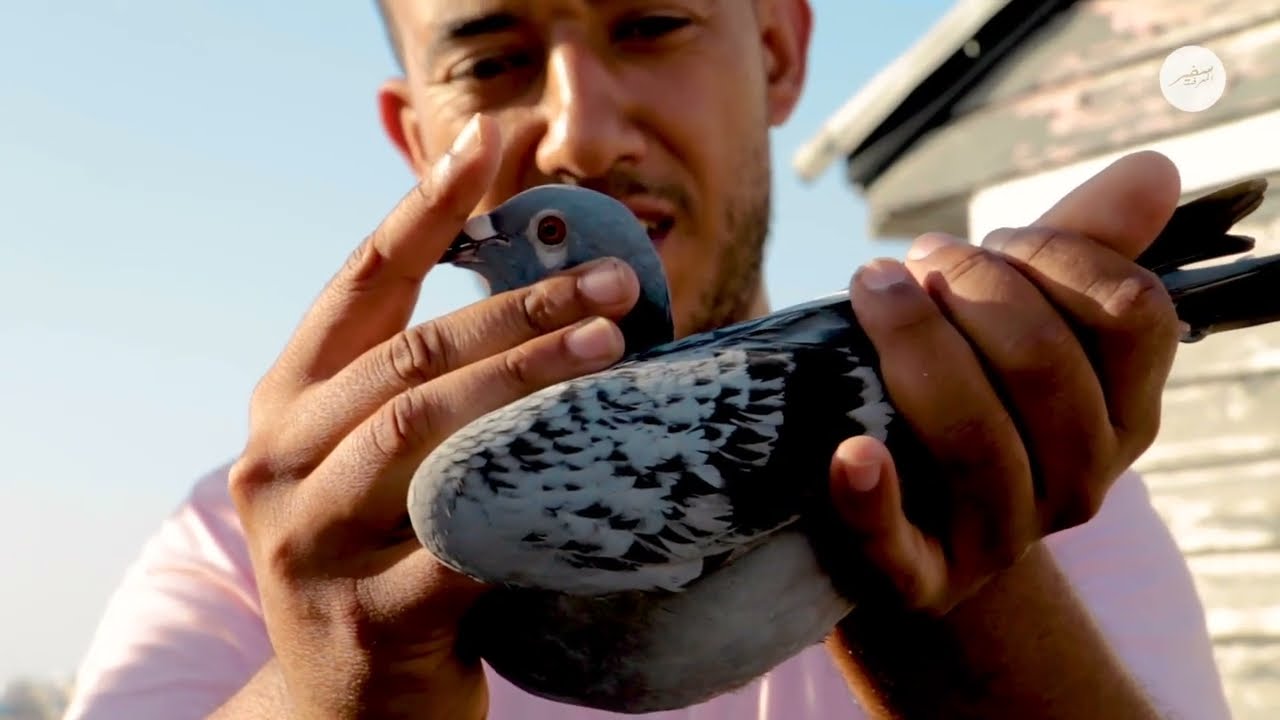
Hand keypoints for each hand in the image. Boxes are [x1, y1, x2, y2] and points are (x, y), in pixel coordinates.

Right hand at [225, 115, 639, 718]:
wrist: (345, 707)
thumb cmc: (385, 553)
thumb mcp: (385, 455)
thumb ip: (430, 378)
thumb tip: (544, 280)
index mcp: (289, 402)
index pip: (361, 282)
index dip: (428, 207)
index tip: (491, 141)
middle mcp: (278, 460)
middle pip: (409, 355)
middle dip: (518, 305)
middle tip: (615, 280)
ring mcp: (311, 545)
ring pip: (424, 435)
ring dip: (525, 381)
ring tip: (611, 346)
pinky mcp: (366, 623)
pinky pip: (459, 550)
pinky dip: (527, 504)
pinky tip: (592, 472)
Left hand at [832, 151, 1182, 614]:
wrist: (915, 510)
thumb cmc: (970, 388)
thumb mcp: (1024, 319)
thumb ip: (1081, 246)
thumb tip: (1155, 168)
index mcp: (1124, 413)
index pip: (1132, 316)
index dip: (1058, 256)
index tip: (991, 241)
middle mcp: (1080, 482)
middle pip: (1047, 369)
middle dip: (975, 290)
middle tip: (916, 261)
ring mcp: (998, 537)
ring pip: (977, 440)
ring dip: (917, 348)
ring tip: (873, 288)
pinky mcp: (917, 575)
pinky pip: (898, 544)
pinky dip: (872, 496)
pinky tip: (849, 452)